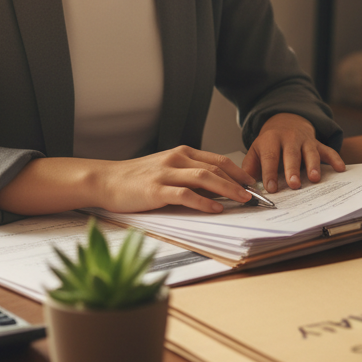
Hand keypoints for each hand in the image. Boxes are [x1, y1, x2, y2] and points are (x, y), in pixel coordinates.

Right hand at [94, 146, 255, 213]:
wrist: (106, 179)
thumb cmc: (137, 177)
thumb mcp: (167, 170)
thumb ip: (189, 175)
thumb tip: (217, 189)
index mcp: (182, 153)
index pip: (218, 160)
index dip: (238, 172)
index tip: (252, 184)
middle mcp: (177, 159)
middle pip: (216, 168)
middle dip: (238, 182)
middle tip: (254, 195)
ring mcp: (166, 173)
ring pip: (205, 178)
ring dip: (227, 189)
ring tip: (242, 200)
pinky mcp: (155, 190)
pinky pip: (185, 194)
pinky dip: (202, 201)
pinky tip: (214, 208)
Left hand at [242, 113, 345, 193]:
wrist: (286, 119)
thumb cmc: (270, 141)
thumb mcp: (256, 149)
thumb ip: (250, 166)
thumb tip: (244, 185)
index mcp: (271, 140)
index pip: (270, 157)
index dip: (270, 172)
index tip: (271, 188)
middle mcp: (289, 139)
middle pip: (291, 155)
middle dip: (293, 170)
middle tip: (294, 184)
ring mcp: (305, 140)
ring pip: (310, 152)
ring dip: (313, 165)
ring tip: (314, 178)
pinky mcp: (317, 143)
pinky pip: (327, 150)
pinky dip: (335, 159)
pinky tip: (340, 168)